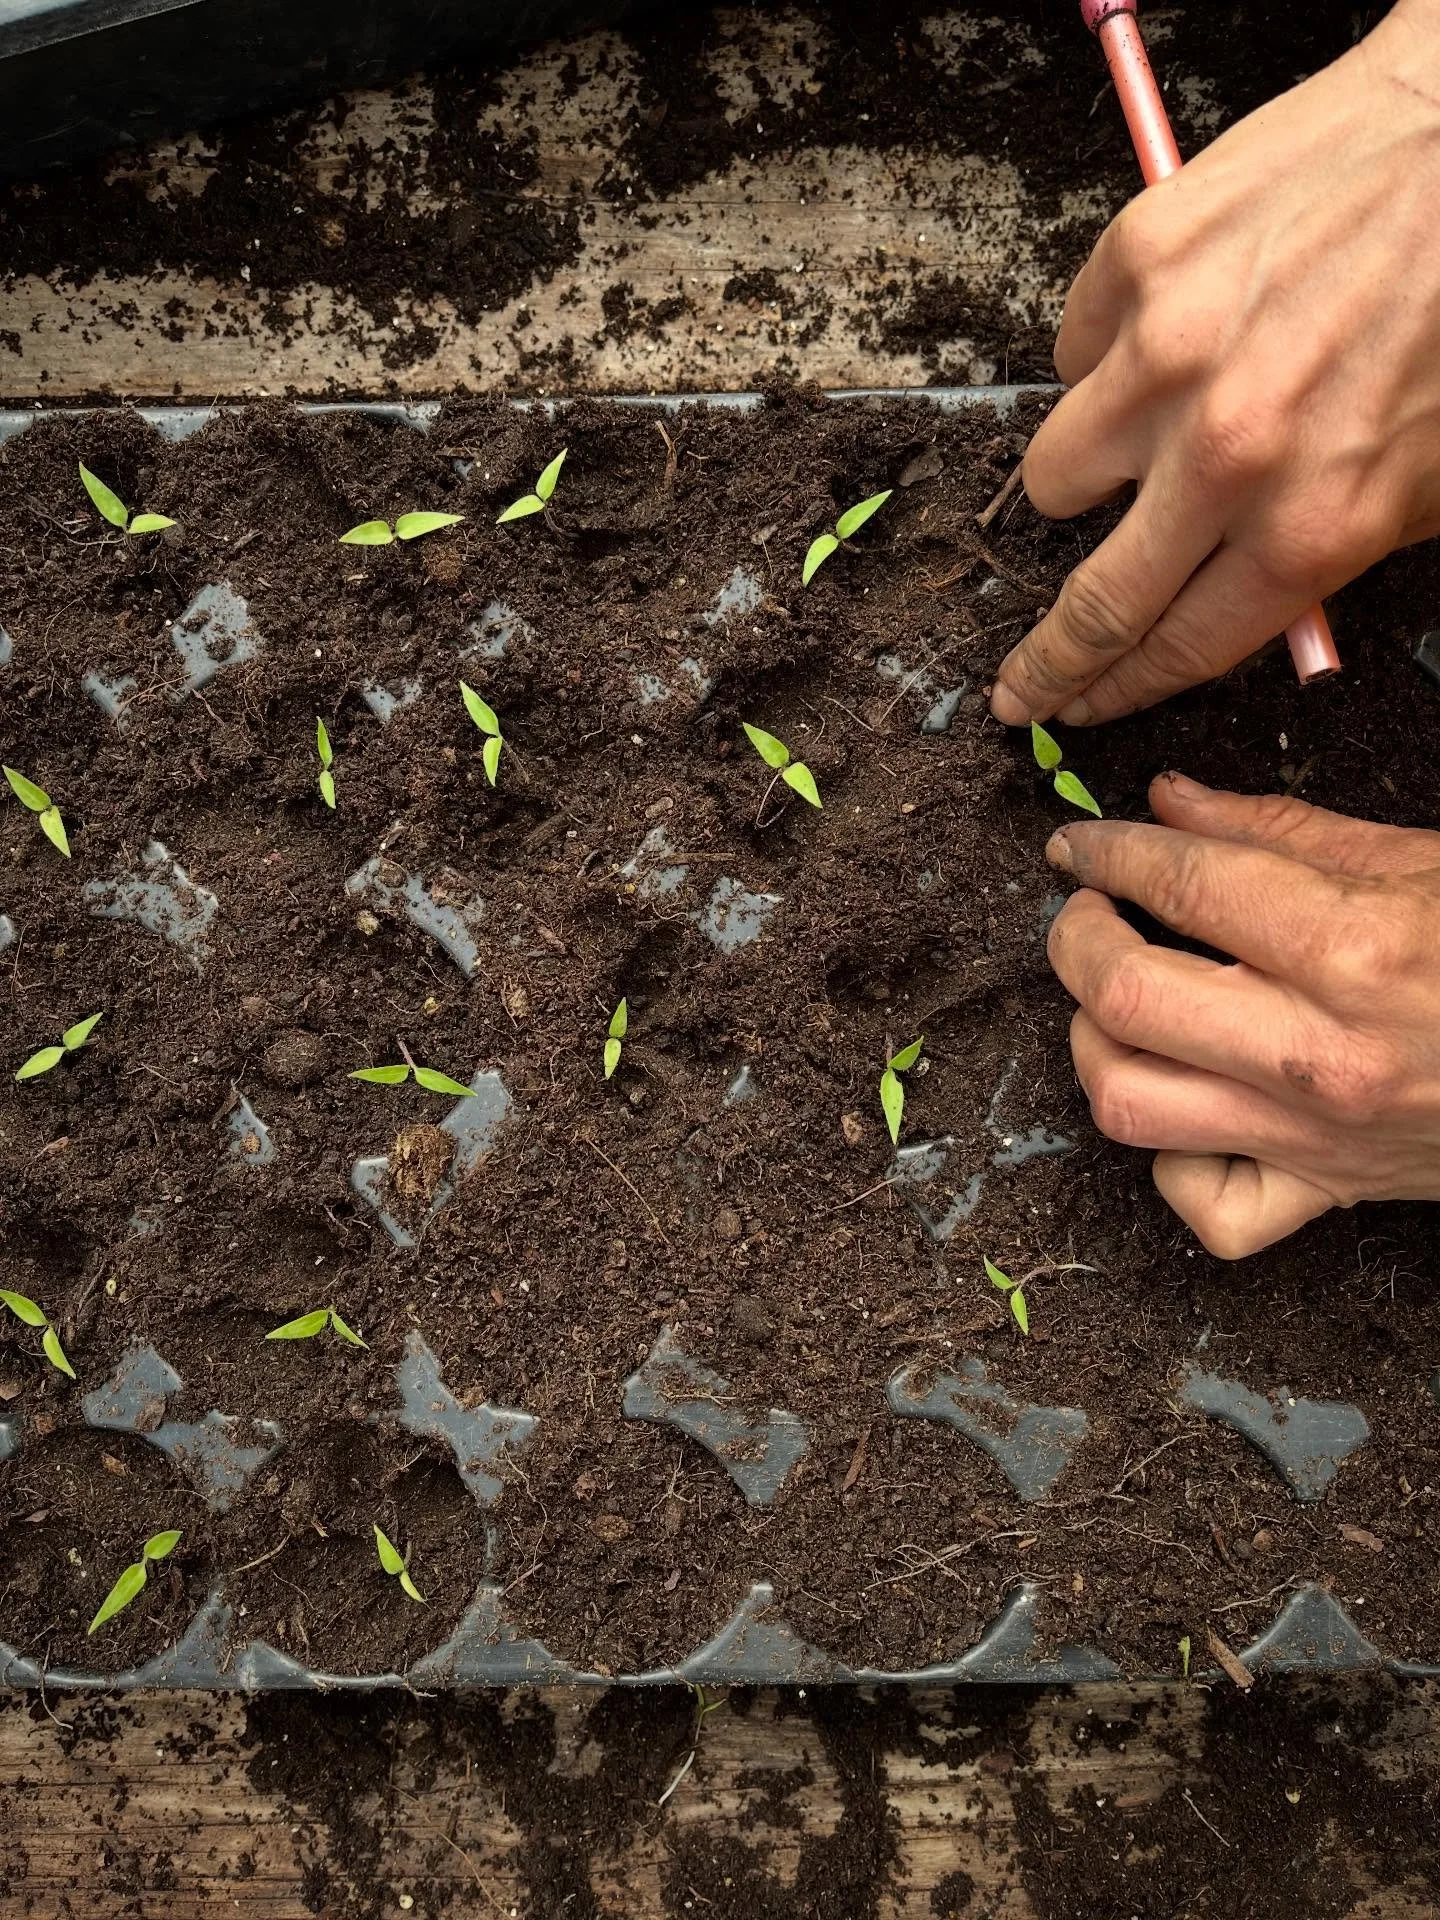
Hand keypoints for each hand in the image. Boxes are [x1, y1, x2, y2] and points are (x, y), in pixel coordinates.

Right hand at [990, 0, 1439, 727]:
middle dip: (1047, 662)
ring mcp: (1169, 355)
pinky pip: (1070, 354)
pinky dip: (1105, 358)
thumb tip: (1245, 613)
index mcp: (1311, 521)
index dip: (1116, 691)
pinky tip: (1168, 332)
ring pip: (1054, 476)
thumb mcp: (1426, 487)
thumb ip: (1324, 559)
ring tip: (1140, 437)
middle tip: (1019, 685)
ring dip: (1087, 477)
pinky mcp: (1139, 263)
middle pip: (1097, 602)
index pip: (1180, 647)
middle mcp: (1229, 452)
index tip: (1074, 705)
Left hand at [1046, 773, 1439, 1257]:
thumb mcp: (1416, 861)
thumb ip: (1276, 831)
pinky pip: (1207, 1208)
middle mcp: (1320, 1051)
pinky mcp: (1328, 1195)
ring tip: (1114, 1001)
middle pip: (1122, 996)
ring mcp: (1315, 1135)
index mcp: (1354, 947)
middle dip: (1073, 937)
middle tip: (1084, 909)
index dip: (1107, 850)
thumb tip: (1166, 802)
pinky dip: (1173, 1162)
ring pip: (1129, 1107)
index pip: (1180, 884)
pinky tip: (1191, 1107)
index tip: (1079, 841)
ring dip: (1094, 1044)